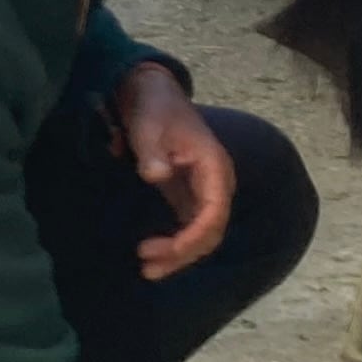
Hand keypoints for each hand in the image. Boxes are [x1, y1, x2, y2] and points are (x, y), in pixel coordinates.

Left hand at [115, 64, 231, 278]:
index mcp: (214, 168)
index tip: (165, 250)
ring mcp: (202, 191)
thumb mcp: (149, 126)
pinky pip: (188, 226)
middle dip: (182, 253)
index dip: (193, 238)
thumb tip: (156, 175)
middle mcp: (215, 184)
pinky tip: (153, 253)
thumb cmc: (153, 108)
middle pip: (210, 231)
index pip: (214, 214)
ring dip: (178, 254)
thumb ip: (153, 151)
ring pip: (200, 233)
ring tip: (147, 269)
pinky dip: (174, 242)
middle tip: (146, 265)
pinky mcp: (187, 194)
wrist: (151, 93)